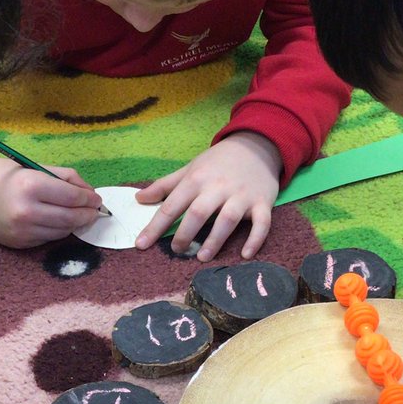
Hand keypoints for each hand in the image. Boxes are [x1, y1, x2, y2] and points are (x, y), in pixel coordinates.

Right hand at [0, 155, 102, 247]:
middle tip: (95, 210)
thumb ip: (65, 178)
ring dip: (74, 224)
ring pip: (62, 232)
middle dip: (88, 214)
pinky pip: (47, 239)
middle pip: (71, 218)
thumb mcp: (35, 167)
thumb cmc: (5, 175)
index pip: (73, 197)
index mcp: (31, 186)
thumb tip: (90, 193)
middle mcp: (26, 211)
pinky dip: (57, 231)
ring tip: (79, 215)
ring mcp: (22, 231)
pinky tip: (57, 222)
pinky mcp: (18, 243)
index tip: (96, 198)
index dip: (89, 199)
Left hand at [135, 133, 281, 260]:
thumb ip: (165, 185)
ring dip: (215, 240)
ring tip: (202, 257)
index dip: (155, 226)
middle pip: (198, 213)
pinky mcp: (263, 202)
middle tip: (177, 251)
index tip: (141, 244)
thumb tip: (139, 199)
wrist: (257, 146)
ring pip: (227, 220)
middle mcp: (218, 187)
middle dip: (185, 234)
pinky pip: (262, 223)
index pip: (172, 205)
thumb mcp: (190, 169)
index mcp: (196, 179)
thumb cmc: (218, 162)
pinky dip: (255, 240)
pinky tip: (245, 255)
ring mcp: (242, 195)